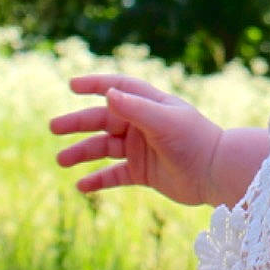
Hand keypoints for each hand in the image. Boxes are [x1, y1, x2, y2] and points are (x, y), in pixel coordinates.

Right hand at [50, 74, 224, 204]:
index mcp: (150, 105)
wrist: (216, 173)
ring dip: (82, 152)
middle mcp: (143, 124)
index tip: (71, 85)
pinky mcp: (143, 172)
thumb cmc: (194, 140)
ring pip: (104, 148)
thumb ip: (135, 108)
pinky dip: (97, 180)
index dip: (95, 84)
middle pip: (103, 119)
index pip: (118, 88)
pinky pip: (114, 175)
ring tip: (61, 160)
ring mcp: (142, 149)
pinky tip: (80, 186)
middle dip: (78, 123)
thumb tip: (108, 93)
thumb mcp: (164, 121)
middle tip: (53, 127)